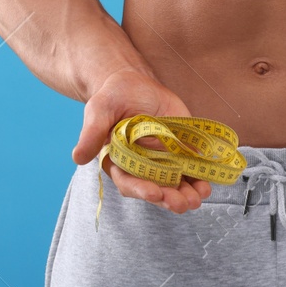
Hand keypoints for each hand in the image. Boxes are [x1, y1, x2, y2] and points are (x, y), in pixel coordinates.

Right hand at [71, 68, 211, 213]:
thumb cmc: (112, 97)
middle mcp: (142, 167)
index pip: (129, 182)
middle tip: (183, 203)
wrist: (134, 83)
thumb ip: (91, 133)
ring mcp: (163, 160)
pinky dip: (200, 176)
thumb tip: (78, 157)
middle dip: (170, 198)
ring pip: (176, 183)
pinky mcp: (180, 149)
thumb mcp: (99, 110)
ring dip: (188, 193)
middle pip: (156, 189)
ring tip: (199, 197)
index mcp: (119, 162)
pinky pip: (191, 167)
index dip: (141, 190)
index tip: (155, 193)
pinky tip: (208, 183)